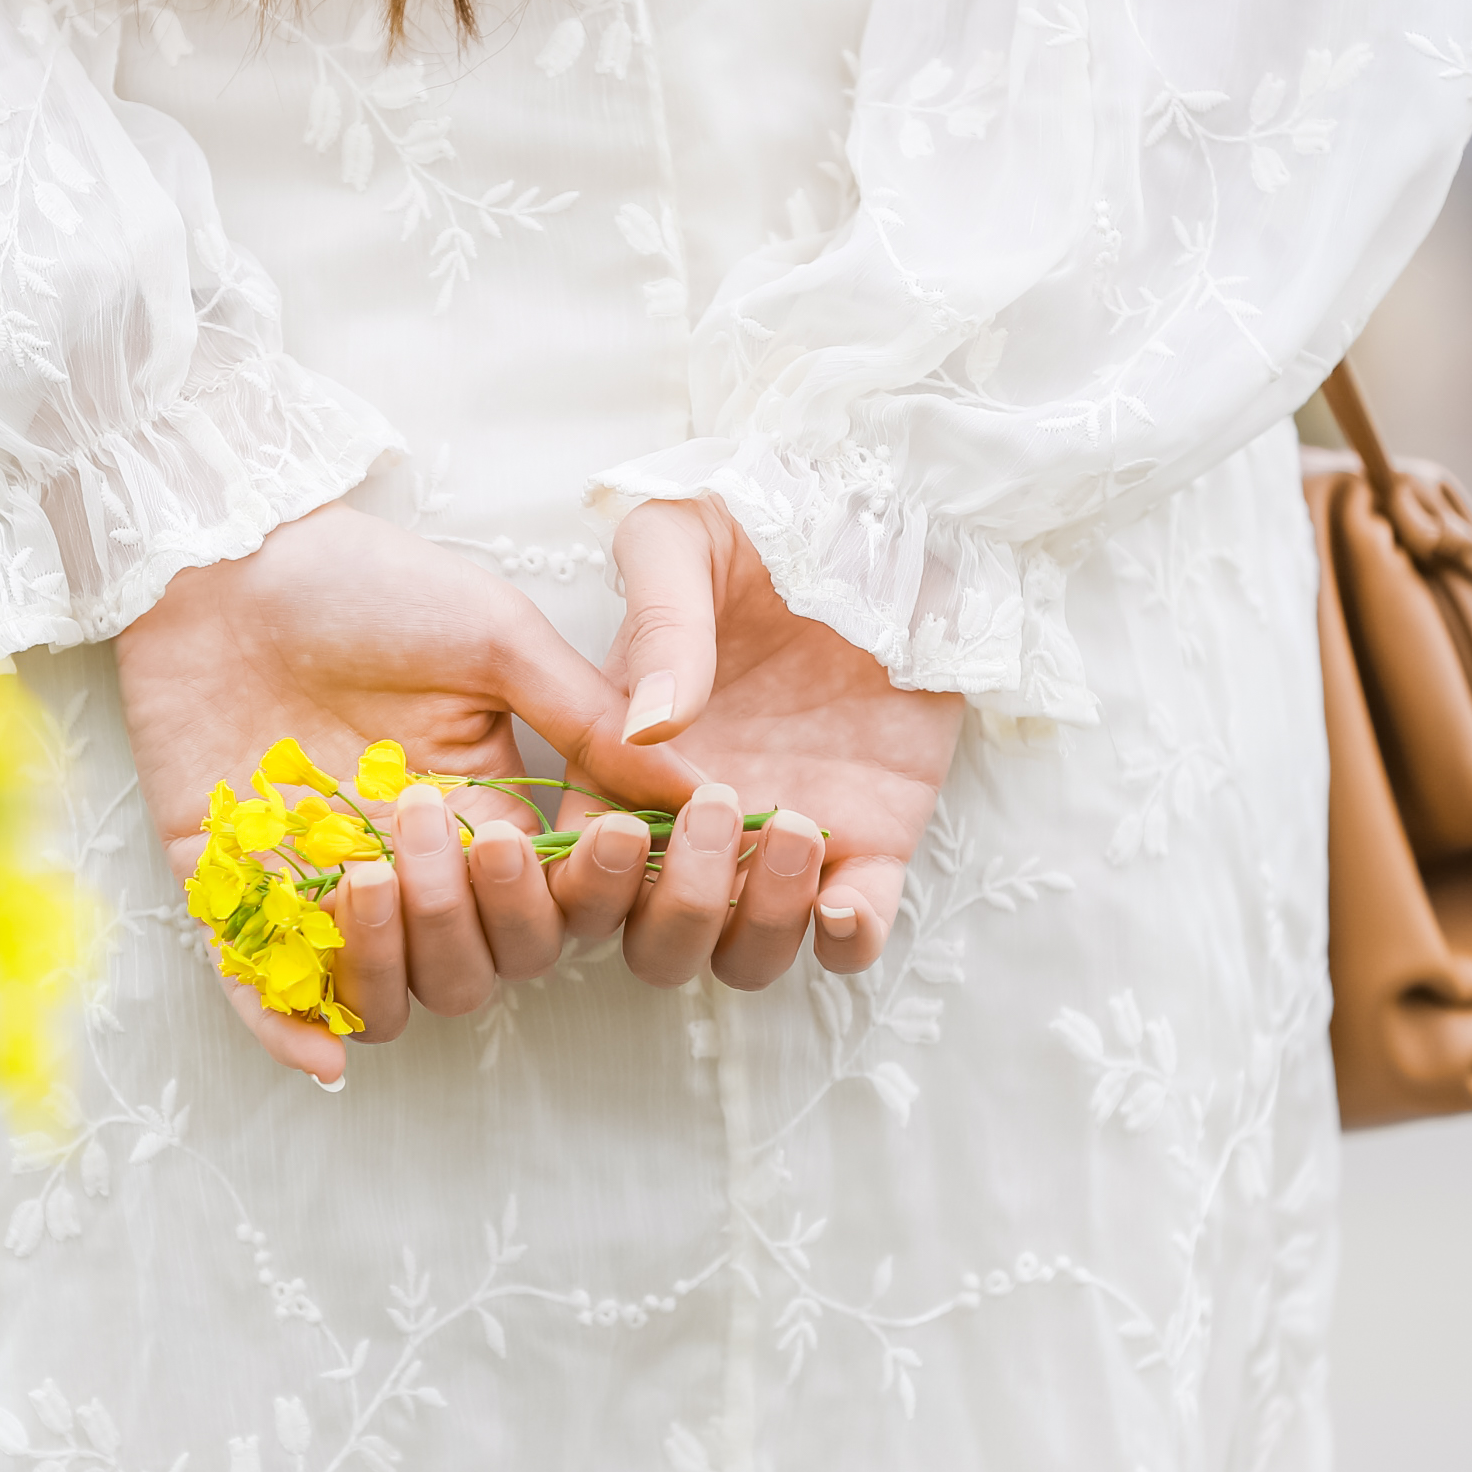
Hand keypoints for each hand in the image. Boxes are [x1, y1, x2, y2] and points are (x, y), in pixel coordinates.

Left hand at [118, 503, 698, 1081]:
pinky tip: (323, 1053)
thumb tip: (701, 788)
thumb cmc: (366, 582)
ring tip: (377, 871)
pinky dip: (293, 1034)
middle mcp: (419, 864)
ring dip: (403, 954)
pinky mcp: (235, 888)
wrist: (227, 554)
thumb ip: (587, 717)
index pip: (563, 900)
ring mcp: (327, 884)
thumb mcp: (495, 637)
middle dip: (486, 911)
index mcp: (493, 809)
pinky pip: (266, 996)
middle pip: (487, 961)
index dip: (594, 891)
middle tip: (467, 832)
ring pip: (395, 993)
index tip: (610, 840)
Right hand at [551, 497, 962, 987]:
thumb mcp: (688, 538)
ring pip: (742, 955)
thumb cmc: (771, 517)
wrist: (895, 516)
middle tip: (716, 808)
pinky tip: (843, 896)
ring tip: (792, 829)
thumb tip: (649, 726)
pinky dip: (842, 944)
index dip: (583, 879)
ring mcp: (780, 840)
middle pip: (651, 939)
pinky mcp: (872, 843)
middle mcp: (692, 820)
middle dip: (673, 905)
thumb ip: (659, 620)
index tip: (618, 828)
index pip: (576, 868)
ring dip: (756, 925)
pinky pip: (851, 942)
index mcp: (624, 759)